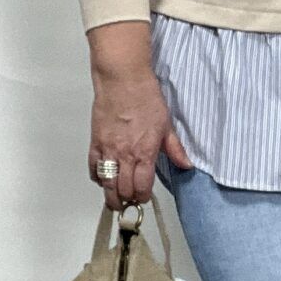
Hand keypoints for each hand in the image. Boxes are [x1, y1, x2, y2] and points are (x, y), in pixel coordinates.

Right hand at [88, 69, 193, 209]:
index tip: (143, 196)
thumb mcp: (166, 124)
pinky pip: (93, 168)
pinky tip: (104, 178)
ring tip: (116, 198)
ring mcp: (108, 150)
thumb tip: (186, 164)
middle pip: (122, 190)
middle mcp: (125, 155)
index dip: (142, 197)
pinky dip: (98, 178)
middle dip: (127, 200)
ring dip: (111, 195)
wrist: (123, 80)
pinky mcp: (95, 142)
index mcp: (144, 153)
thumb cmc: (145, 98)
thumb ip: (175, 149)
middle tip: (130, 200)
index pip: (141, 188)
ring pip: (106, 184)